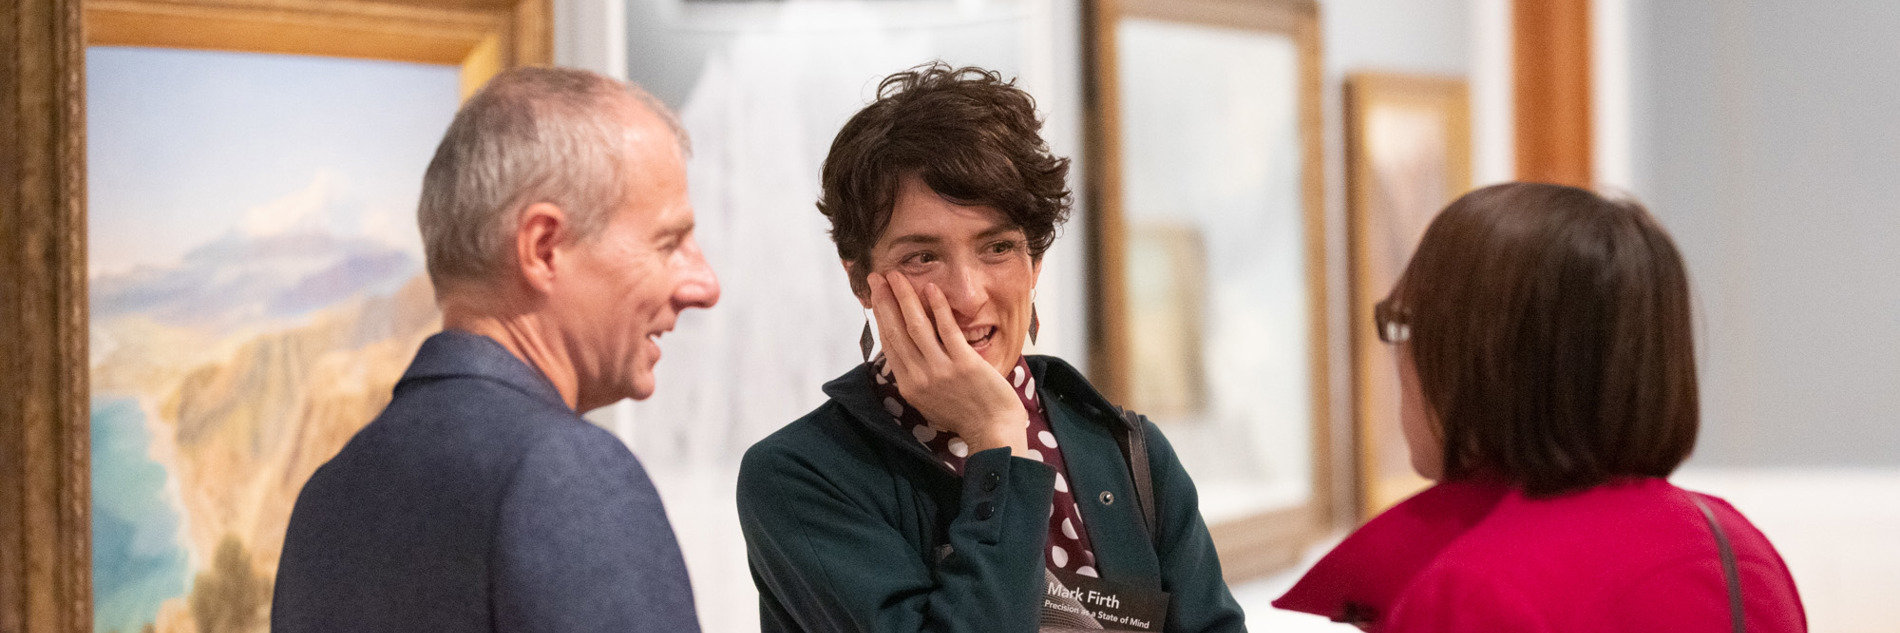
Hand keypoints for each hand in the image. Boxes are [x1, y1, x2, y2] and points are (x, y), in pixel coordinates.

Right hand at [869, 271, 1029, 456]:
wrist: (992, 431)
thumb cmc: (964, 416)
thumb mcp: (928, 401)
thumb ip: (916, 377)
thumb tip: (905, 352)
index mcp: (908, 385)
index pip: (889, 342)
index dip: (880, 315)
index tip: (874, 295)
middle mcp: (919, 377)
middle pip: (897, 330)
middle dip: (885, 300)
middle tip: (878, 276)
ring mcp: (941, 369)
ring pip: (916, 326)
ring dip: (905, 297)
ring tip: (897, 276)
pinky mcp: (964, 363)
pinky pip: (947, 329)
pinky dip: (937, 307)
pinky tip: (931, 288)